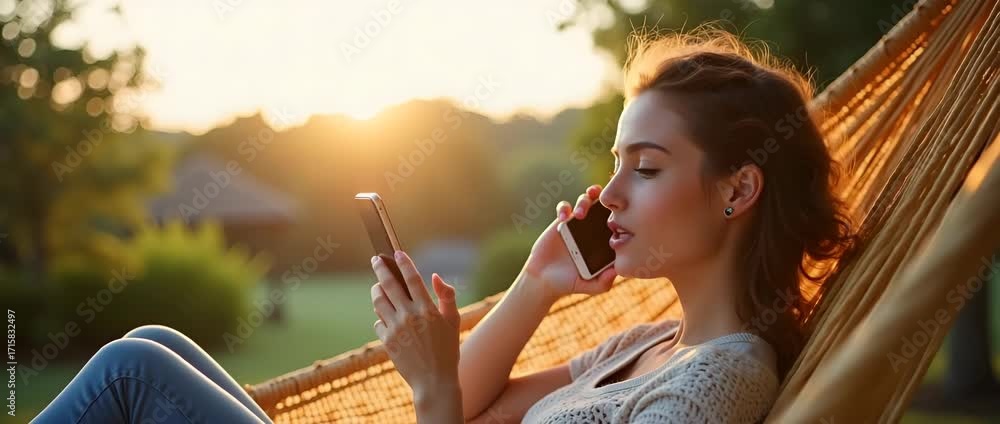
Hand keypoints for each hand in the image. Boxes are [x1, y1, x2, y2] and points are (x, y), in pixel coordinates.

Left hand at [370, 250, 461, 395]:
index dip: (404, 263)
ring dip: (377, 290)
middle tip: (376, 260)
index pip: (412, 278)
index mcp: (427, 309)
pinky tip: (387, 317)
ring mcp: (395, 328)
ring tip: (378, 286)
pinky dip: (381, 317)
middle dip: (381, 268)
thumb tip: (435, 276)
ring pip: (378, 301)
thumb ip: (447, 296)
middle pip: (389, 284)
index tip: (396, 252)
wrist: (434, 381)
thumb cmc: (447, 350)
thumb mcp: (453, 321)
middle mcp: (409, 315)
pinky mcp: (387, 341)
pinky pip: (378, 322)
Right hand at [521, 184, 617, 301]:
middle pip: (603, 206)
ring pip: (585, 201)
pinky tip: (563, 218)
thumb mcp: (590, 287)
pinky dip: (564, 208)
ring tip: (579, 214)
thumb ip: (604, 282)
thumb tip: (617, 271)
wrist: (543, 279)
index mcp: (604, 242)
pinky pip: (564, 207)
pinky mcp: (561, 222)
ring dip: (584, 201)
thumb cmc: (569, 284)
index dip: (620, 214)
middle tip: (602, 202)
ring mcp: (576, 224)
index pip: (616, 223)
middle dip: (604, 198)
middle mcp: (592, 230)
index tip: (618, 216)